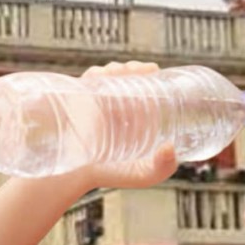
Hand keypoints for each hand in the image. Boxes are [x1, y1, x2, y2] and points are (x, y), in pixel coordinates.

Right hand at [68, 61, 178, 190]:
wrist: (74, 176)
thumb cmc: (110, 175)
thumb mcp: (143, 175)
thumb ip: (162, 168)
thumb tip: (169, 147)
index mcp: (136, 114)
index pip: (145, 86)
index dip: (149, 73)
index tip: (152, 70)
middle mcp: (116, 105)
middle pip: (127, 76)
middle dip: (132, 68)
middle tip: (136, 70)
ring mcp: (96, 101)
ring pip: (107, 75)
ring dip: (114, 68)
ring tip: (119, 72)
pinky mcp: (78, 102)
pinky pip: (86, 82)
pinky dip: (94, 75)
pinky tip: (100, 75)